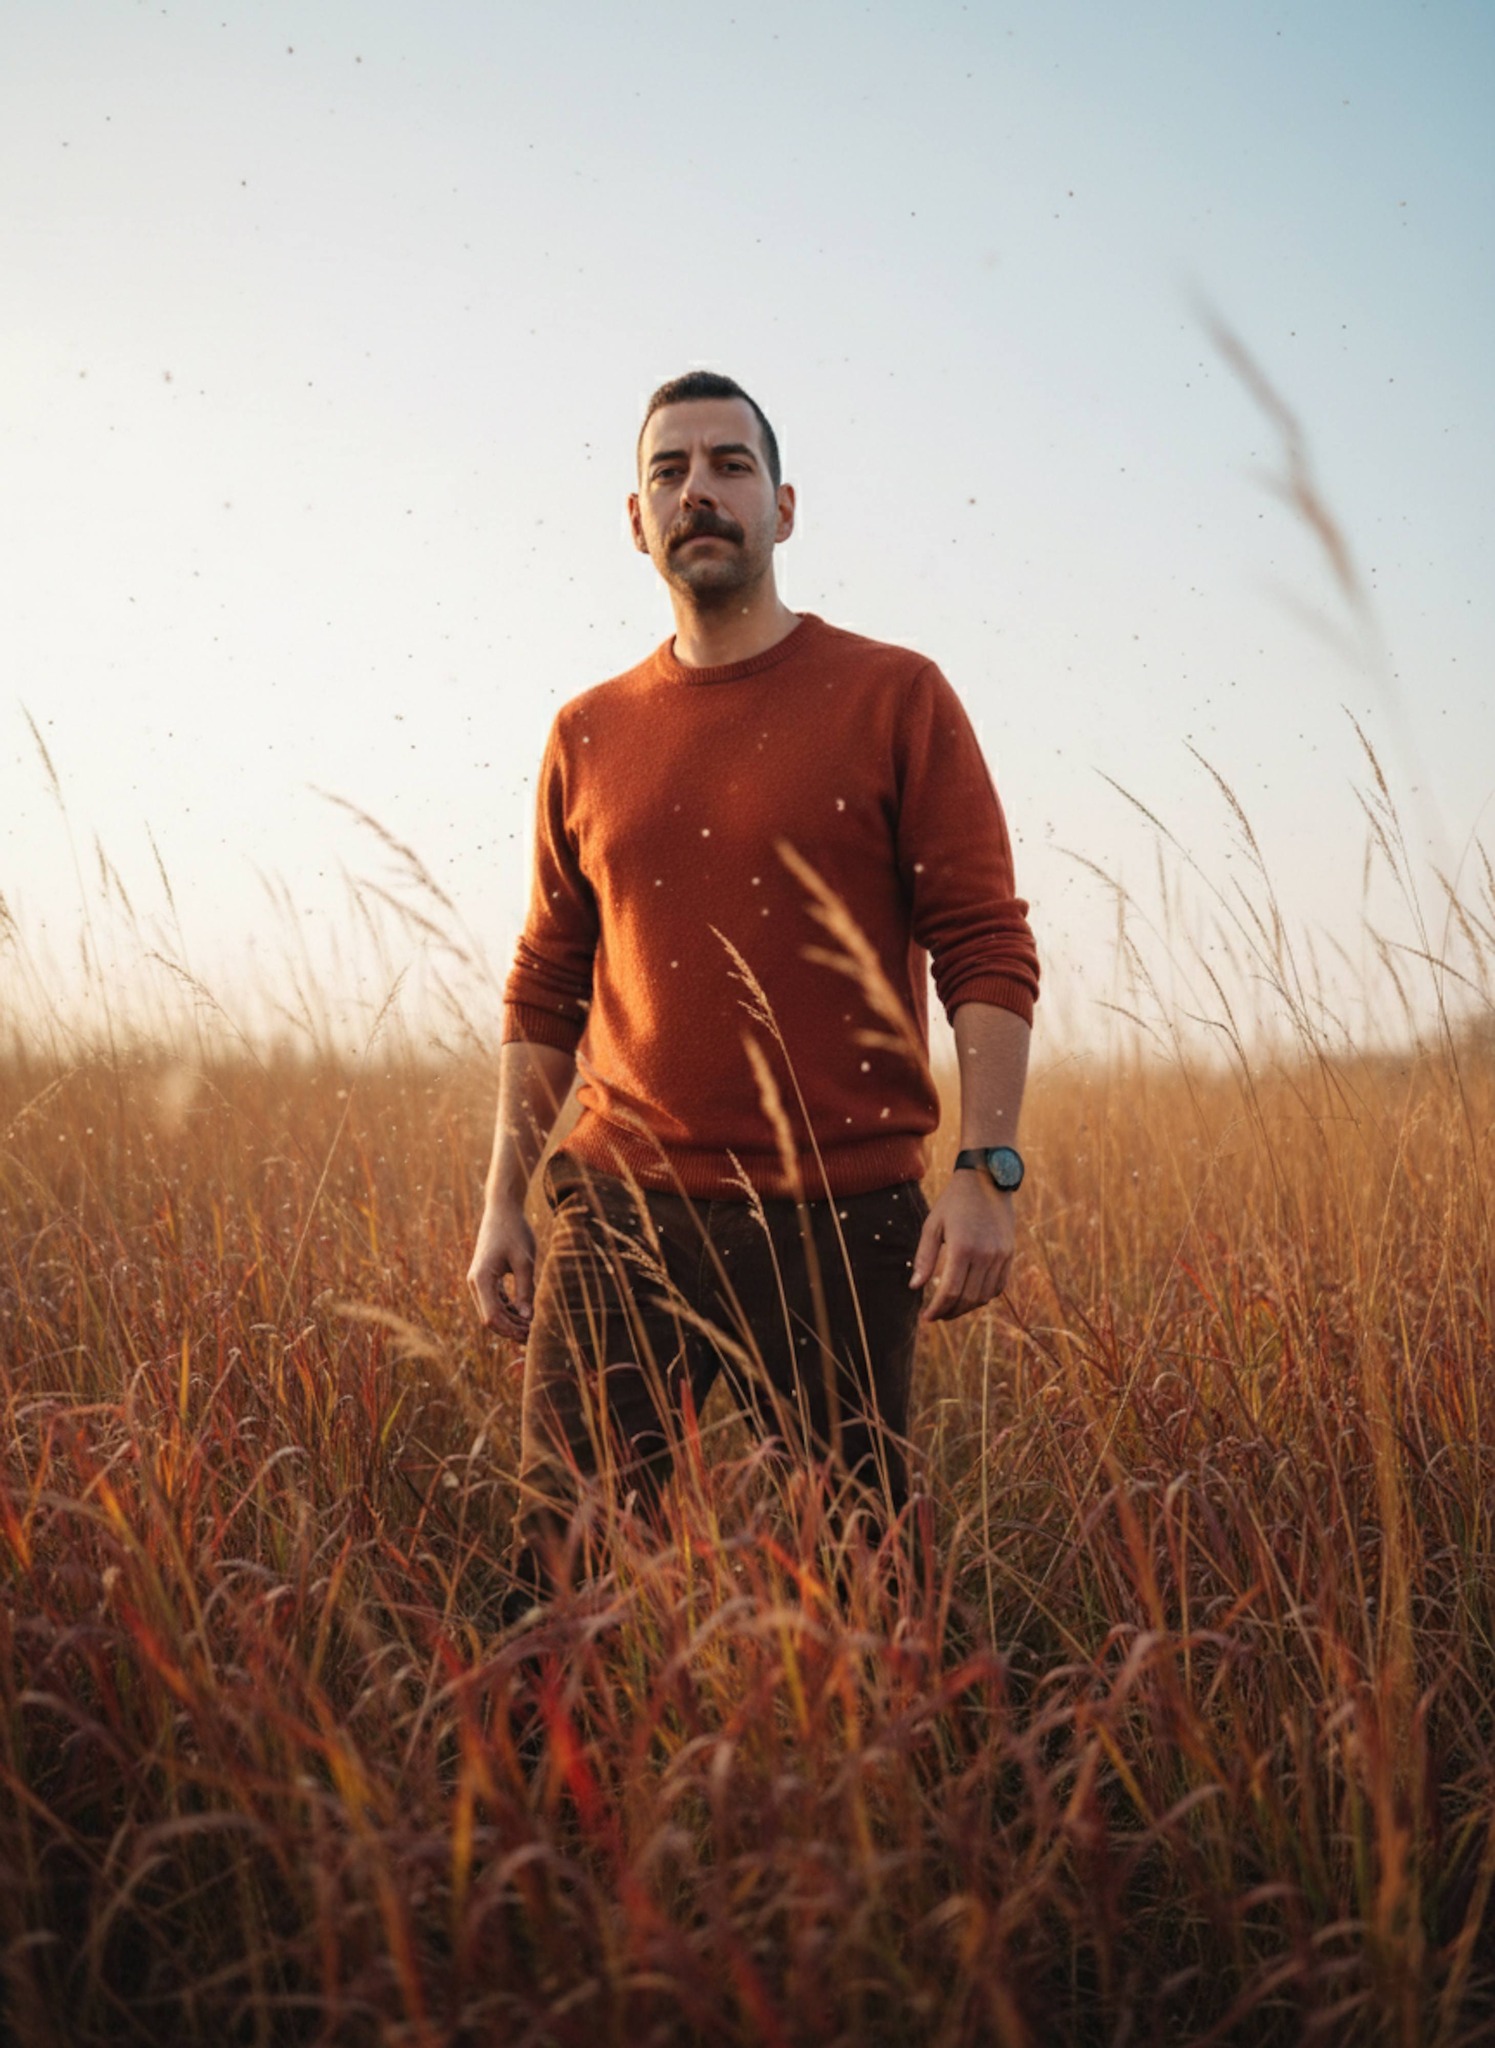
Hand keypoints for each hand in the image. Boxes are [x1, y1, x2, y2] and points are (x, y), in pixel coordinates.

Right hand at [467, 1200, 536, 1343]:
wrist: (503, 1209)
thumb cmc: (515, 1232)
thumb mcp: (525, 1261)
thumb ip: (525, 1290)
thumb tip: (527, 1318)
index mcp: (482, 1278)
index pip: (492, 1316)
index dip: (510, 1330)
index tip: (531, 1334)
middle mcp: (475, 1282)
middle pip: (490, 1317)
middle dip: (511, 1329)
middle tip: (535, 1335)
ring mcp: (479, 1280)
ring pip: (492, 1310)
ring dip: (510, 1320)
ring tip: (532, 1326)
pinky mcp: (486, 1277)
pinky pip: (494, 1300)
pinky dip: (508, 1309)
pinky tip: (525, 1313)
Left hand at [910, 1173, 1014, 1322]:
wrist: (987, 1179)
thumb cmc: (954, 1202)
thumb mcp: (932, 1225)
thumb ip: (924, 1257)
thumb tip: (915, 1287)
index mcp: (963, 1248)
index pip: (950, 1292)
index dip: (937, 1309)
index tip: (926, 1317)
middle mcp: (985, 1254)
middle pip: (968, 1299)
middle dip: (950, 1313)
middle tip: (936, 1316)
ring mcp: (1000, 1255)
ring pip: (984, 1296)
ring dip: (966, 1307)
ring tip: (951, 1308)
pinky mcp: (1009, 1254)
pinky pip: (998, 1286)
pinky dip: (984, 1297)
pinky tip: (970, 1296)